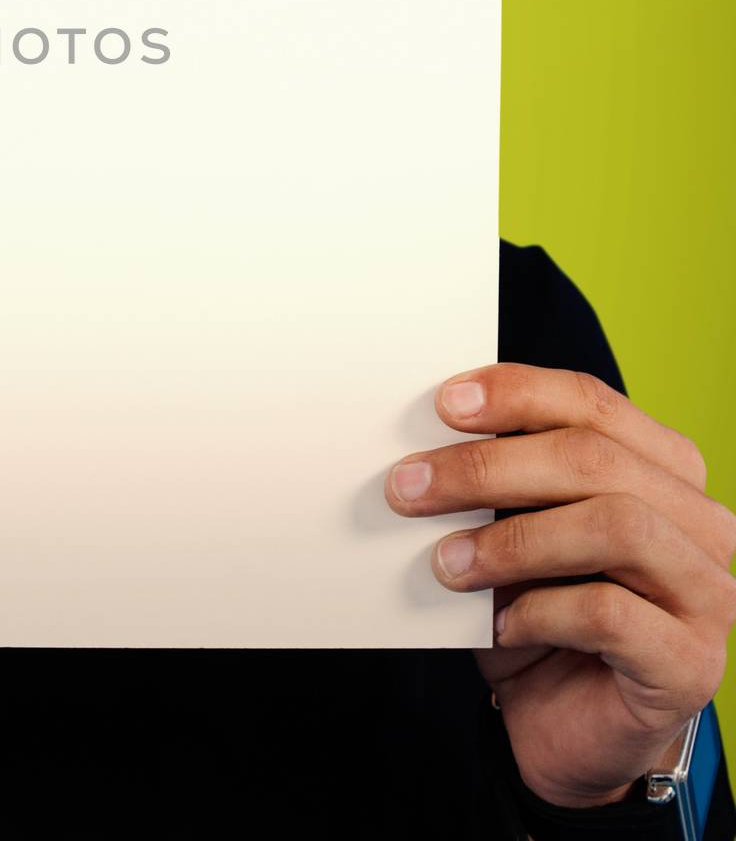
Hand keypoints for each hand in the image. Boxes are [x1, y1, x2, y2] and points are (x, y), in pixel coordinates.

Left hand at [384, 363, 735, 805]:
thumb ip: (495, 480)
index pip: (592, 403)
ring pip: (615, 526)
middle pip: (595, 459)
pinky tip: (498, 624)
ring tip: (444, 561)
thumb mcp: (509, 528)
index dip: (517, 393)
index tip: (444, 403)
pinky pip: (610, 613)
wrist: (561, 720)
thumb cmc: (536, 607)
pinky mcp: (689, 661)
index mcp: (661, 469)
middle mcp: (698, 522)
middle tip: (409, 488)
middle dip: (487, 466)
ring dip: (512, 539)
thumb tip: (427, 444)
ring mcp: (705, 592)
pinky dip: (538, 610)